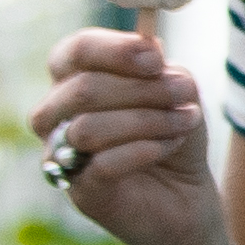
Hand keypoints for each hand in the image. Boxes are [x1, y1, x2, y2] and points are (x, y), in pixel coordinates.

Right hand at [30, 27, 224, 244]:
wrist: (188, 198)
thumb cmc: (173, 137)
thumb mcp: (179, 95)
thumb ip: (162, 70)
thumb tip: (148, 47)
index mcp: (74, 83)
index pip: (73, 52)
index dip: (113, 50)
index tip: (156, 58)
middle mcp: (57, 118)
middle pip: (82, 89)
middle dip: (142, 89)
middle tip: (184, 93)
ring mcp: (62, 156)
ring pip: (88, 128)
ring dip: (146, 120)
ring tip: (184, 122)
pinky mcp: (81, 192)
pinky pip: (102, 164)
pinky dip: (143, 150)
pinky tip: (169, 146)